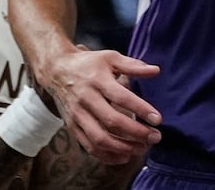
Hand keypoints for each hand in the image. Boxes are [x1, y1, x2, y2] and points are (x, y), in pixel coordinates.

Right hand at [41, 46, 161, 164]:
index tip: (158, 119)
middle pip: (112, 121)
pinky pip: (89, 147)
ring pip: (100, 139)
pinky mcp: (72, 126)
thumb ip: (133, 66)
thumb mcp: (110, 58)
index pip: (121, 97)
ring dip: (124, 148)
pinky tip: (124, 156)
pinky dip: (108, 156)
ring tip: (142, 148)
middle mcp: (86, 99)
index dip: (141, 109)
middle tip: (155, 137)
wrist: (56, 70)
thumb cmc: (88, 64)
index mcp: (97, 80)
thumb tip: (156, 70)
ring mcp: (77, 115)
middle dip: (137, 133)